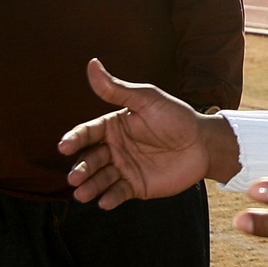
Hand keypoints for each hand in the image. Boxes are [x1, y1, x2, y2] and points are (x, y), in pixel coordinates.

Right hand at [60, 59, 240, 208]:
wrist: (203, 143)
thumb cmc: (175, 117)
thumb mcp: (146, 100)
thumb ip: (117, 90)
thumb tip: (91, 64)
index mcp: (113, 126)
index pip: (88, 132)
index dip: (75, 139)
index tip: (64, 146)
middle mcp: (114, 148)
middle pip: (91, 159)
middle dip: (81, 169)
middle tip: (74, 178)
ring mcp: (124, 168)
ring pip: (101, 178)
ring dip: (90, 186)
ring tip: (82, 194)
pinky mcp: (136, 186)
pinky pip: (119, 193)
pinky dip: (110, 198)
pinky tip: (104, 202)